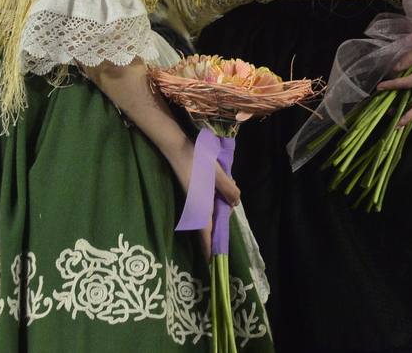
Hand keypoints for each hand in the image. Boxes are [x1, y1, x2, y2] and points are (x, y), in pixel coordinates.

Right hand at [167, 136, 240, 259]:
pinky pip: (206, 202)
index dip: (209, 250)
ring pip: (209, 211)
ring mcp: (193, 200)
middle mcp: (196, 207)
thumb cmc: (196, 160)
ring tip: (227, 190)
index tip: (212, 265)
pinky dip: (214, 199)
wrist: (175, 146)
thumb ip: (228, 189)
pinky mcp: (192, 192)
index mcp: (201, 207)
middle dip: (221, 222)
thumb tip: (235, 203)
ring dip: (219, 207)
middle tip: (230, 207)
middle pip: (210, 224)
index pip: (206, 235)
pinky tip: (221, 185)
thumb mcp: (217, 174)